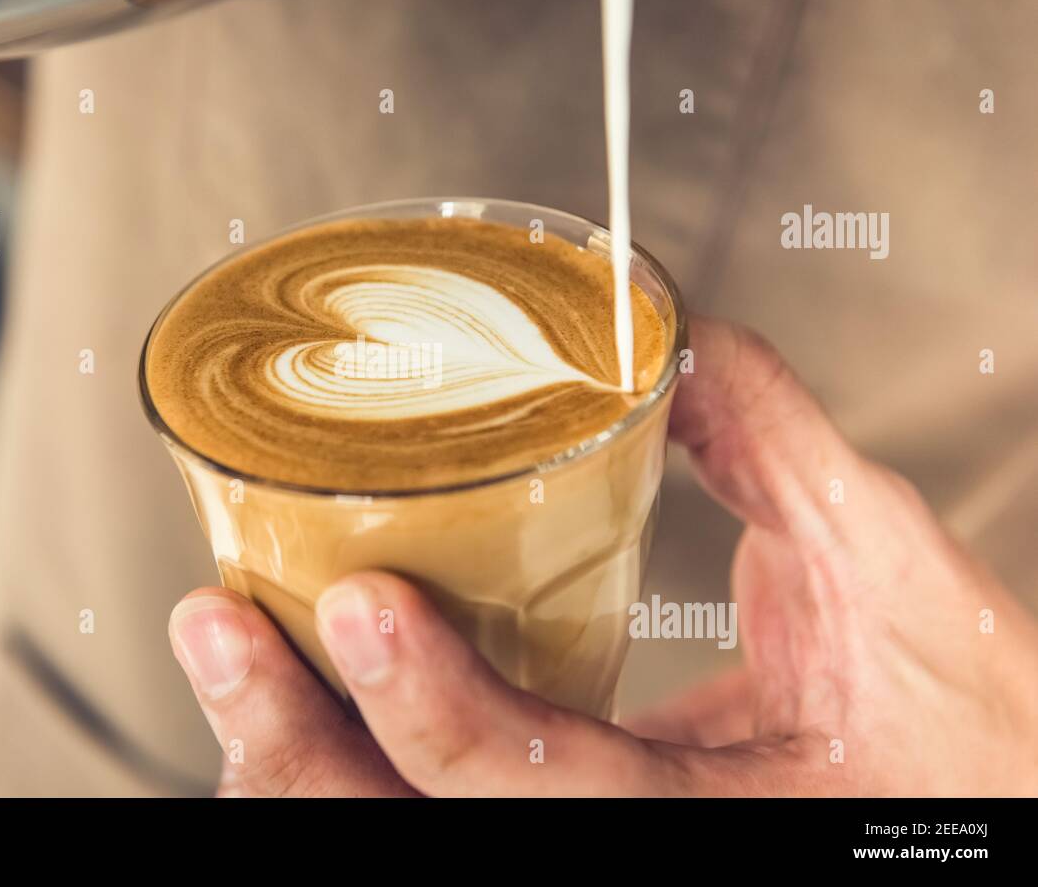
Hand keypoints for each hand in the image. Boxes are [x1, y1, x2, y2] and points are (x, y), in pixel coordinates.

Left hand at [168, 316, 1037, 795]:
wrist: (991, 799)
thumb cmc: (971, 738)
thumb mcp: (894, 580)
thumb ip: (778, 451)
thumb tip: (676, 341)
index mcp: (714, 815)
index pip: (540, 787)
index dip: (432, 707)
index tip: (355, 603)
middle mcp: (632, 849)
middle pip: (417, 832)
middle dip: (297, 744)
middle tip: (217, 629)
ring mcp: (592, 847)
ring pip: (393, 838)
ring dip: (295, 757)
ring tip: (230, 653)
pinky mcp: (573, 824)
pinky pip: (425, 812)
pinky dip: (344, 762)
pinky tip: (299, 698)